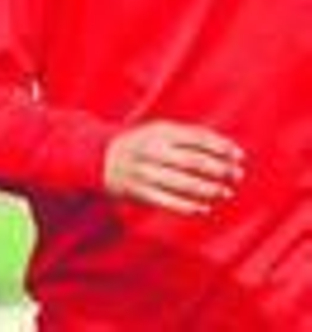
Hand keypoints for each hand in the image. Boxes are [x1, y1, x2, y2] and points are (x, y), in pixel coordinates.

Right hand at [104, 120, 244, 215]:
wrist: (100, 157)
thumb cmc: (141, 143)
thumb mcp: (159, 130)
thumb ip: (190, 135)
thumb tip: (228, 148)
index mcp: (158, 132)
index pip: (197, 138)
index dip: (221, 147)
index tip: (239, 156)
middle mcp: (151, 151)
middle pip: (194, 162)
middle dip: (220, 169)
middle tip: (238, 175)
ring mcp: (145, 173)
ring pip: (184, 184)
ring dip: (209, 189)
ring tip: (225, 192)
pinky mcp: (140, 192)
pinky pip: (170, 203)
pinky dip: (190, 207)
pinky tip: (205, 208)